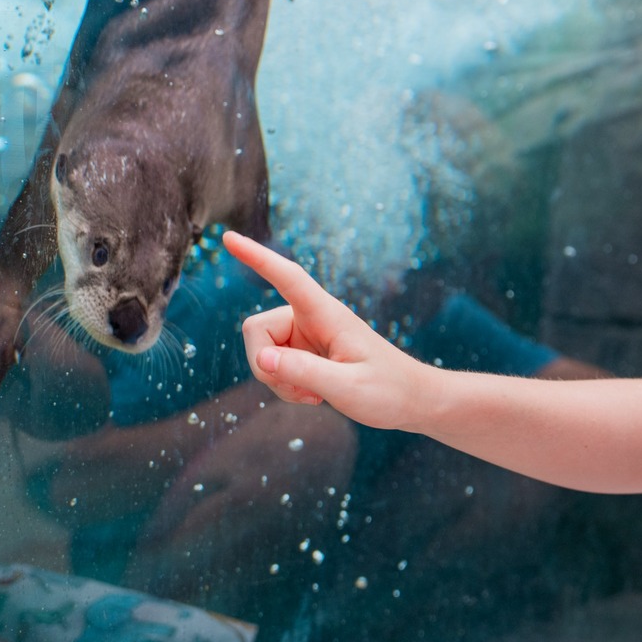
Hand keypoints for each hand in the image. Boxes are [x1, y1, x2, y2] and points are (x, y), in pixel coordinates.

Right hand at [222, 231, 430, 430]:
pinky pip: (273, 365)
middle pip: (256, 330)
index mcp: (326, 314)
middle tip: (300, 392)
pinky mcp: (305, 353)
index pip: (287, 277)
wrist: (412, 402)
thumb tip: (262, 360)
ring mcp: (306, 335)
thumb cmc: (389, 391)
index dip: (256, 257)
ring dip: (278, 381)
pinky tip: (314, 395)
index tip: (229, 239)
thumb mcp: (348, 388)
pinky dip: (285, 386)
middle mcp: (310, 318)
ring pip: (262, 352)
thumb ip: (303, 373)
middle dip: (265, 366)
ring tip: (314, 395)